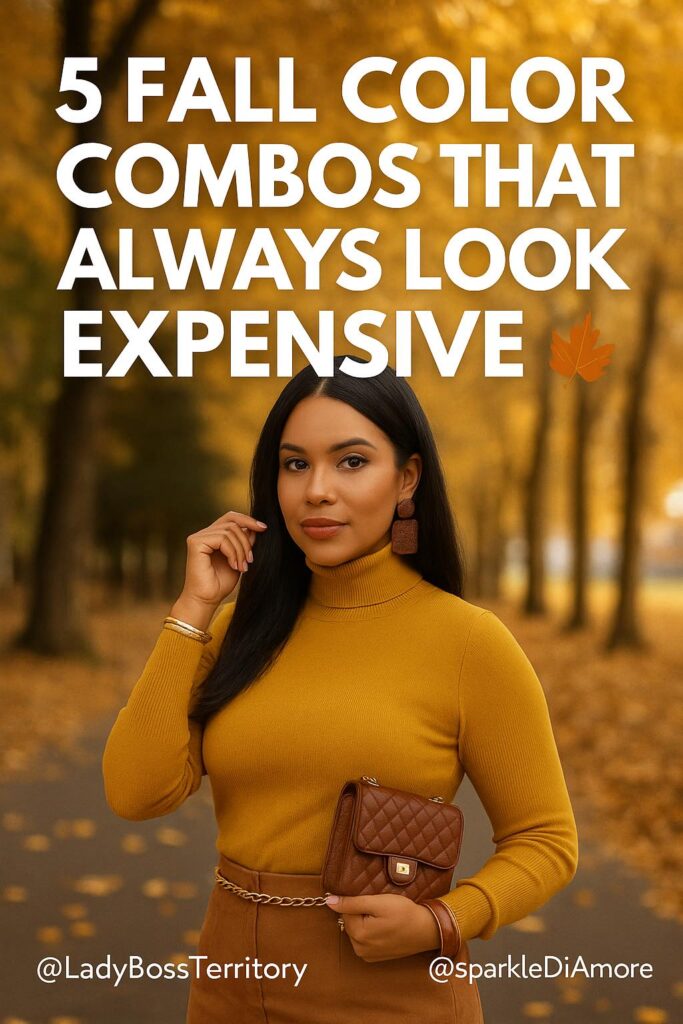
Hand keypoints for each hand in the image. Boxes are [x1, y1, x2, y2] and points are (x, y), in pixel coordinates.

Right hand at [171, 511, 267, 628]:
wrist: (207, 600)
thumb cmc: (220, 584)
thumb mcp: (239, 559)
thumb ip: (245, 543)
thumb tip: (255, 528)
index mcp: (213, 536)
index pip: (231, 518)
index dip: (248, 520)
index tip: (264, 529)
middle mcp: (204, 534)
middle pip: (233, 522)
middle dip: (246, 540)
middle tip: (250, 560)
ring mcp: (198, 537)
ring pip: (230, 531)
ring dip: (241, 550)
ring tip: (242, 567)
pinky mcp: (195, 542)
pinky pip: (222, 538)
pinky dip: (232, 552)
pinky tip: (234, 565)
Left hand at [325, 893, 440, 961]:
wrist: (426, 930)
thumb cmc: (404, 913)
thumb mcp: (378, 902)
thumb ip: (352, 902)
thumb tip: (329, 901)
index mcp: (358, 935)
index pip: (346, 911)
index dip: (360, 902)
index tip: (375, 902)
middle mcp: (359, 949)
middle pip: (351, 921)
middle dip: (363, 912)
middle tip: (382, 909)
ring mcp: (367, 955)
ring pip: (358, 929)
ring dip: (367, 921)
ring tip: (385, 918)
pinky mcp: (375, 957)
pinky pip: (366, 939)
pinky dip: (372, 931)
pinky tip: (386, 927)